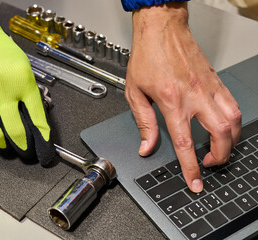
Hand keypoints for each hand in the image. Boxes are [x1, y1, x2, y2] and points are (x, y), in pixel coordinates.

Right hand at [0, 10, 53, 165]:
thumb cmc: (0, 53)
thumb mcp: (23, 67)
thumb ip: (29, 92)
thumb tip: (33, 119)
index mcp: (23, 82)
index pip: (37, 117)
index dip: (42, 136)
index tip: (45, 148)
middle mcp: (4, 92)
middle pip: (17, 131)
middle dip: (24, 147)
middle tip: (27, 153)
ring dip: (5, 145)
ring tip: (9, 148)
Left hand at [125, 2, 241, 191]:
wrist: (161, 30)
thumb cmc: (147, 57)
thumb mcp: (135, 92)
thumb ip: (143, 123)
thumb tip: (147, 147)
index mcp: (171, 101)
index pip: (184, 142)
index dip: (191, 167)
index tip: (195, 183)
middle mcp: (194, 95)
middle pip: (220, 134)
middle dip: (219, 156)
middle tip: (209, 164)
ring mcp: (208, 87)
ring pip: (233, 120)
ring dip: (230, 141)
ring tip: (218, 149)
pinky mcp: (215, 81)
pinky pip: (233, 105)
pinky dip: (232, 121)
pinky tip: (224, 127)